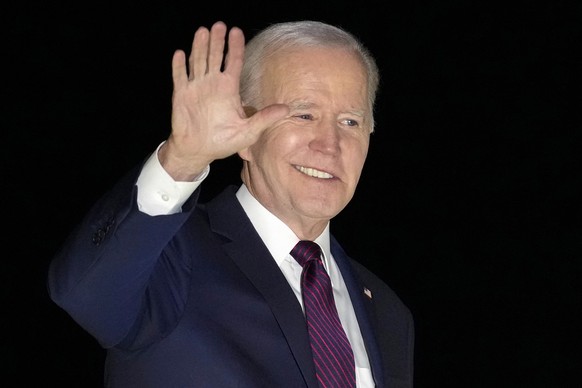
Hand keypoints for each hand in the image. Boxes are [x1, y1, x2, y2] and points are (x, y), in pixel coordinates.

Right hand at [160, 21, 288, 180]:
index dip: (236, 47)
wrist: (198, 150)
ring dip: (199, 47)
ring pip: (198, 61)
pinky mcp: (181, 94)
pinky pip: (180, 77)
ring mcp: (196, 87)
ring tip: (203, 31)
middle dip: (218, 41)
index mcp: (229, 89)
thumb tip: (287, 109)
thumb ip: (265, 118)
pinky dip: (179, 66)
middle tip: (220, 25)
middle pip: (216, 56)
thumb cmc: (223, 141)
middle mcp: (213, 84)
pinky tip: (180, 54)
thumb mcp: (248, 132)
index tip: (237, 31)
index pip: (234, 62)